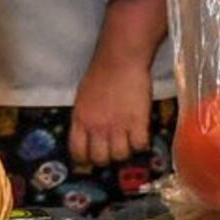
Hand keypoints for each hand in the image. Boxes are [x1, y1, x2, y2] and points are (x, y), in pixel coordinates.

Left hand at [70, 56, 154, 170]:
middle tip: (114, 148)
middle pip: (101, 159)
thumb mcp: (83, 99)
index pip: (78, 153)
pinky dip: (142, 143)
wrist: (120, 59)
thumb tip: (89, 135)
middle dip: (108, 158)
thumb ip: (85, 119)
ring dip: (126, 151)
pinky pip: (140, 145)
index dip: (85, 159)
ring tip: (129, 140)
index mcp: (80, 121)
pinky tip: (141, 133)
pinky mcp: (138, 123)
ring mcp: (118, 127)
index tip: (92, 156)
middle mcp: (97, 128)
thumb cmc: (100, 74)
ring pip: (121, 156)